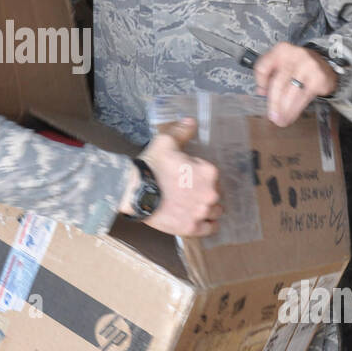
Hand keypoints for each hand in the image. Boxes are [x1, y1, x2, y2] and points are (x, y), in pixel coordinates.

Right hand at [120, 119, 222, 236]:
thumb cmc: (151, 166)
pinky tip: (198, 221)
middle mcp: (211, 193)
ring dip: (207, 210)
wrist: (135, 190)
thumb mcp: (166, 142)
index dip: (201, 176)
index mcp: (209, 172)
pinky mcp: (192, 227)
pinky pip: (209, 229)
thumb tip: (191, 121)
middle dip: (205, 193)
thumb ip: (182, 132)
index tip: (190, 178)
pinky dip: (205, 225)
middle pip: (215, 194)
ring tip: (194, 208)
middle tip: (189, 192)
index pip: (213, 176)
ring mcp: (201, 212)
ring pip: (215, 212)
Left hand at [253, 42, 336, 126]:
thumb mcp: (283, 64)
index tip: (262, 94)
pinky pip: (304, 97)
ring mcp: (308, 66)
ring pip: (291, 92)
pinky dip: (296, 109)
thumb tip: (261, 91)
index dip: (260, 82)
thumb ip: (269, 75)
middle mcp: (295, 55)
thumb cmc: (299, 66)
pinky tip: (292, 115)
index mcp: (281, 50)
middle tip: (272, 116)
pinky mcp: (319, 78)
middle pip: (278, 82)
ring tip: (281, 120)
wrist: (326, 64)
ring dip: (285, 110)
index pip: (263, 67)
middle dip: (274, 103)